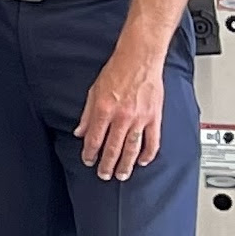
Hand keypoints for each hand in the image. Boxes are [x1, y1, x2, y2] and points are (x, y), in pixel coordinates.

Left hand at [76, 40, 165, 181]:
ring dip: (126, 164)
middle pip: (113, 148)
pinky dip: (148, 154)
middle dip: (107, 165)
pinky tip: (143, 161)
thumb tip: (80, 132)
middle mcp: (122, 117)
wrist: (139, 60)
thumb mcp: (93, 91)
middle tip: (104, 175)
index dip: (90, 153)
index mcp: (104, 110)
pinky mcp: (154, 117)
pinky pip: (153, 141)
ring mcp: (140, 119)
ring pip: (132, 149)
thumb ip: (87, 114)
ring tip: (121, 175)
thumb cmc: (116, 72)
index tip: (88, 161)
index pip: (94, 139)